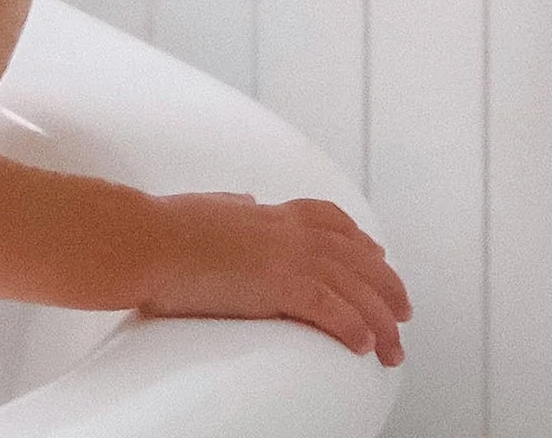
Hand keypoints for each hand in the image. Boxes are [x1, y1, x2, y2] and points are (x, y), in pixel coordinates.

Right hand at [135, 190, 411, 366]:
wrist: (149, 241)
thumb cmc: (167, 228)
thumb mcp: (213, 207)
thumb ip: (236, 206)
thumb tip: (246, 202)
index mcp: (273, 212)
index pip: (334, 222)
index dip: (363, 243)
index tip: (380, 259)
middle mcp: (289, 230)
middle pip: (358, 257)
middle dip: (386, 287)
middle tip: (403, 314)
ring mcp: (287, 255)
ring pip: (353, 288)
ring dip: (379, 321)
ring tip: (392, 349)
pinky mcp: (277, 284)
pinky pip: (330, 309)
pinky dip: (352, 327)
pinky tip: (364, 346)